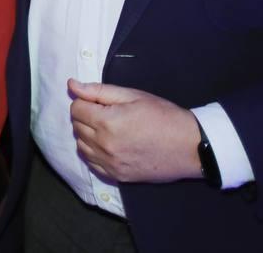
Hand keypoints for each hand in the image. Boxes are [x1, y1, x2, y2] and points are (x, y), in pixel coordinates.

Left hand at [68, 79, 201, 182]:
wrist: (190, 146)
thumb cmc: (163, 116)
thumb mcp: (133, 96)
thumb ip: (99, 91)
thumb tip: (72, 84)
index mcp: (107, 122)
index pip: (76, 108)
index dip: (85, 101)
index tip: (101, 101)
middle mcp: (104, 146)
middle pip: (77, 126)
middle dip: (86, 116)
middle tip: (107, 113)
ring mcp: (110, 164)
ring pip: (81, 145)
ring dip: (88, 134)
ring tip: (108, 128)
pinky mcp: (117, 176)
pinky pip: (92, 163)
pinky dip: (94, 152)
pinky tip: (109, 145)